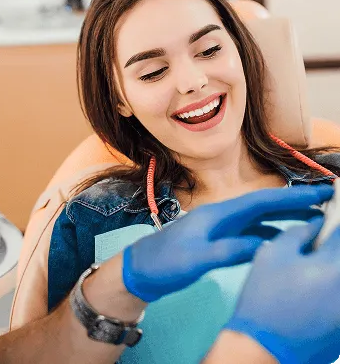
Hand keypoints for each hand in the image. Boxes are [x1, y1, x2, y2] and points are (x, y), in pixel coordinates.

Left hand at [122, 184, 331, 302]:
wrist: (141, 270)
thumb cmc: (163, 262)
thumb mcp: (194, 259)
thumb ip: (226, 251)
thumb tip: (264, 245)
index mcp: (218, 214)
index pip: (261, 201)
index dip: (292, 196)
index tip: (321, 193)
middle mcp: (222, 216)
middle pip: (265, 206)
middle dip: (295, 203)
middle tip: (327, 203)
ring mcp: (221, 228)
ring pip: (261, 218)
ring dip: (286, 217)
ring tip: (315, 221)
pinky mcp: (218, 240)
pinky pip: (253, 232)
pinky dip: (273, 232)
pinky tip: (285, 240)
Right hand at [225, 216, 339, 363]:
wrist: (265, 347)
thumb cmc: (265, 296)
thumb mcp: (272, 255)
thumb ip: (298, 233)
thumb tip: (316, 223)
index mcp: (334, 264)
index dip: (338, 214)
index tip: (334, 207)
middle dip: (333, 247)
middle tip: (318, 246)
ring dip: (332, 266)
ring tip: (313, 268)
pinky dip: (331, 287)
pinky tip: (313, 291)